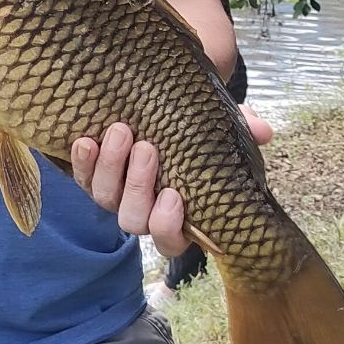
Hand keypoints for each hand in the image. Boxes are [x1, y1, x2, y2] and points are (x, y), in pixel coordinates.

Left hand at [70, 108, 274, 258]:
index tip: (174, 194)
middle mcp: (143, 210)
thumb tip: (263, 131)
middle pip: (133, 220)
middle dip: (138, 186)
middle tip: (148, 148)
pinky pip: (79, 178)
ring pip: (105, 199)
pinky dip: (82, 162)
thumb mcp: (221, 124)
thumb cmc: (195, 126)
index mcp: (179, 212)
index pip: (171, 239)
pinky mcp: (90, 174)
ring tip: (122, 132)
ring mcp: (115, 194)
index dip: (168, 225)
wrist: (159, 104)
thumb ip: (243, 126)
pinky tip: (86, 140)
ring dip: (111, 168)